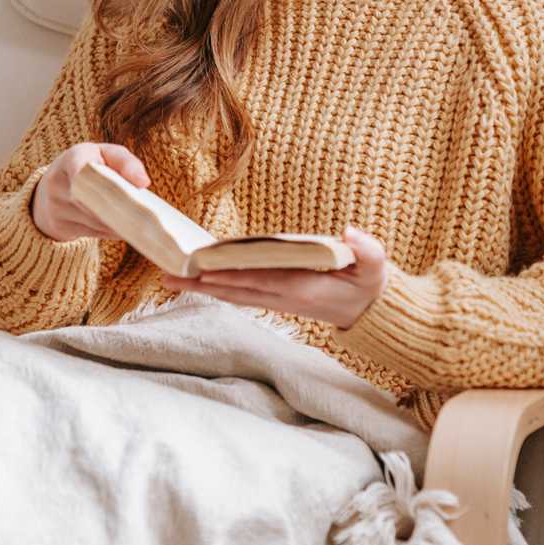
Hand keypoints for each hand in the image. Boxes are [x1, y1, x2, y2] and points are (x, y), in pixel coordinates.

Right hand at [30, 143, 151, 240]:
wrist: (54, 185)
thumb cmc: (91, 165)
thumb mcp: (107, 154)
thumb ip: (126, 162)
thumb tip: (143, 182)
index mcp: (71, 158)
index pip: (80, 168)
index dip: (100, 180)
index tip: (129, 189)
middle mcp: (57, 183)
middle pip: (94, 200)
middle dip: (121, 207)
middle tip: (147, 213)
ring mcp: (55, 207)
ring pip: (96, 220)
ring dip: (120, 222)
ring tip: (143, 221)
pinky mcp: (59, 226)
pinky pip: (94, 232)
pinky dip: (113, 231)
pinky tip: (128, 228)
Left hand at [162, 225, 389, 330]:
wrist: (371, 311)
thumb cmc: (371, 283)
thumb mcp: (376, 265)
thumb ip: (367, 250)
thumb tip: (350, 233)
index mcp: (304, 289)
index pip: (261, 280)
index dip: (234, 276)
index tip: (206, 271)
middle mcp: (285, 298)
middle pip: (236, 291)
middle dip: (201, 284)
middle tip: (168, 275)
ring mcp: (278, 301)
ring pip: (233, 295)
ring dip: (201, 288)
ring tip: (170, 278)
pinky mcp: (276, 299)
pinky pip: (240, 294)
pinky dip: (217, 288)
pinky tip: (196, 281)